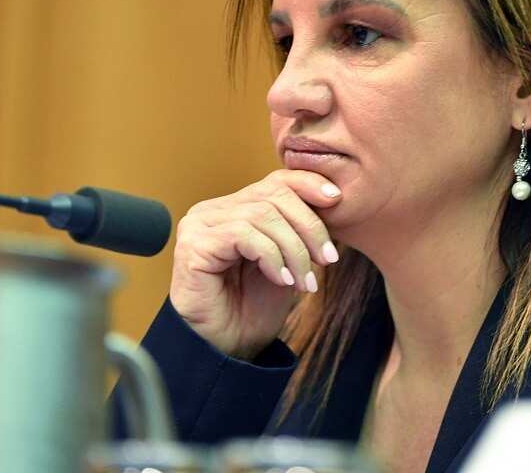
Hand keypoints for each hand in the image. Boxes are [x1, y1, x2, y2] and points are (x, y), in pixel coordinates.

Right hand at [169, 169, 341, 359]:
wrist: (228, 349)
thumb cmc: (254, 307)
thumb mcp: (287, 260)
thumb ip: (298, 229)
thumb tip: (332, 197)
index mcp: (234, 208)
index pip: (275, 180)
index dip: (308, 184)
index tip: (337, 200)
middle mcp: (213, 210)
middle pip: (273, 194)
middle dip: (309, 226)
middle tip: (328, 260)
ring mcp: (199, 225)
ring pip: (263, 215)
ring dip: (294, 250)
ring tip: (305, 282)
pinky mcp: (193, 245)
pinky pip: (244, 235)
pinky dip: (272, 257)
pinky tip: (282, 280)